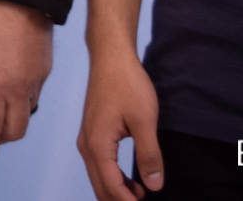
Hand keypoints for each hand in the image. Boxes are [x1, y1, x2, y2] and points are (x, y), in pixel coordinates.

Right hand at [77, 48, 162, 200]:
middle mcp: (87, 145)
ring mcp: (87, 138)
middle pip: (100, 187)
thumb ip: (149, 155)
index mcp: (98, 145)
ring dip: (116, 191)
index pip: (111, 186)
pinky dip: (112, 178)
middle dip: (119, 200)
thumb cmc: (127, 83)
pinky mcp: (91, 133)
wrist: (111, 56)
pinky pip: (98, 165)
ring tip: (141, 195)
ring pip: (98, 177)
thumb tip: (155, 186)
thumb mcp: (144, 120)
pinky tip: (130, 180)